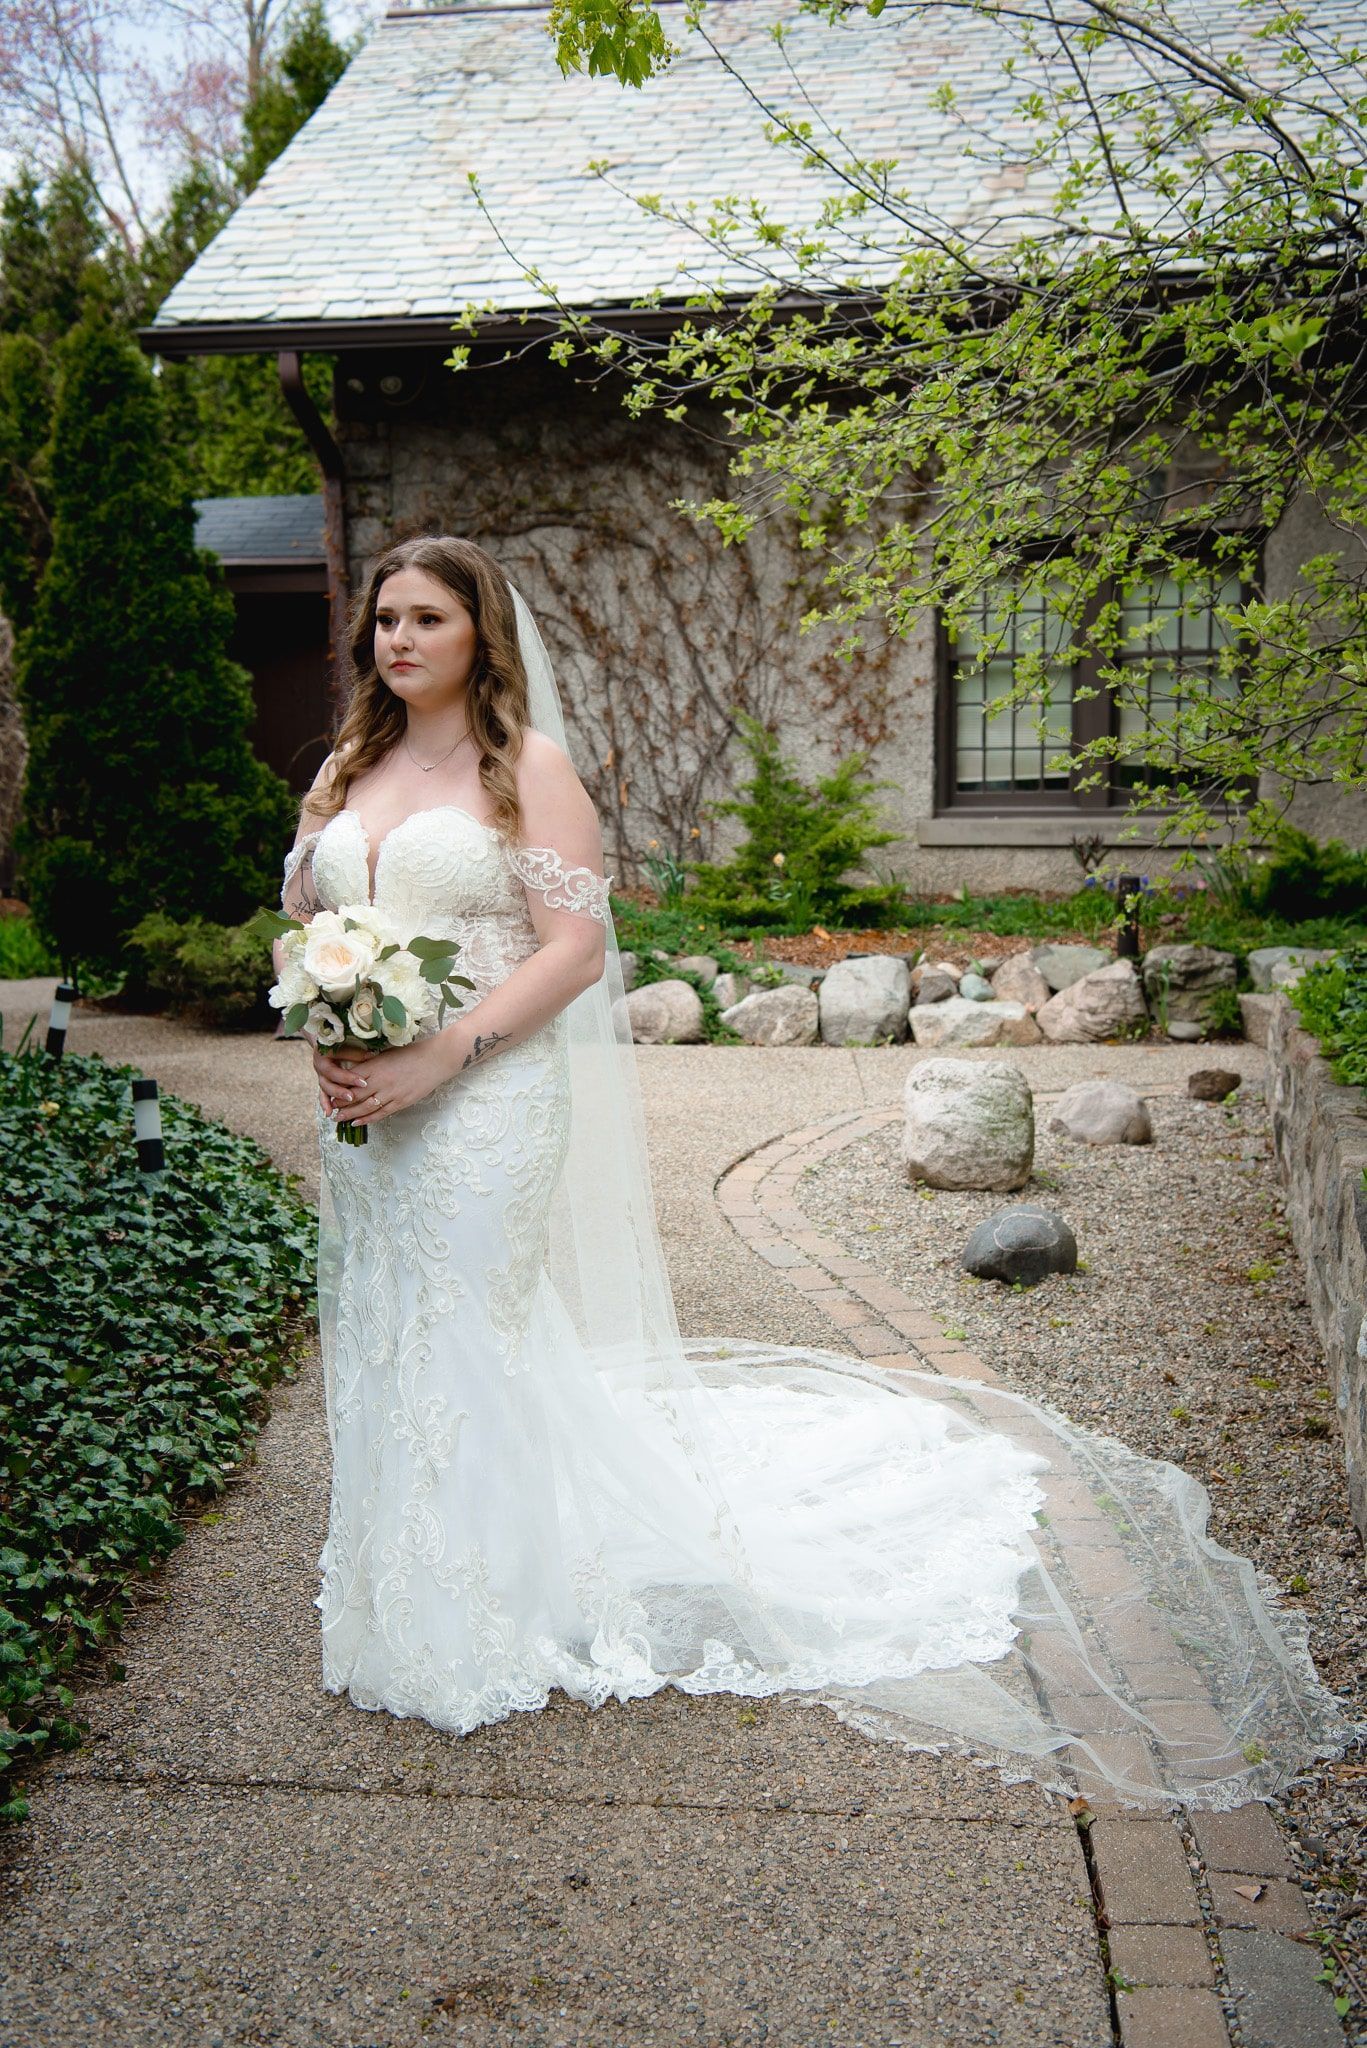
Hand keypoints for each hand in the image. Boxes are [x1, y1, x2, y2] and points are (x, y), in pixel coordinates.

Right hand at [311, 1041, 371, 1116]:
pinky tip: (329, 1113)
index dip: (349, 1076)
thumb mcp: (349, 1044)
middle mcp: (320, 1065)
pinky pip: (321, 1094)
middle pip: (329, 1080)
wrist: (327, 1041)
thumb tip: (373, 1056)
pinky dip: (325, 1104)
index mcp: (324, 1054)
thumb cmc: (342, 1041)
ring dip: (335, 1097)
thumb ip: (358, 1052)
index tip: (363, 1082)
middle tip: (353, 1097)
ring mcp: (320, 1075)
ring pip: (325, 1088)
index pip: (337, 1067)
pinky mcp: (322, 1082)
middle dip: (341, 1089)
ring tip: (345, 1105)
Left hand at [325, 1038, 454, 1129]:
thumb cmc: (412, 1052)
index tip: (329, 1092)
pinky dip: (368, 1119)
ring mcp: (391, 1093)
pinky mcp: (401, 1102)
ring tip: (339, 1119)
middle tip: (330, 1109)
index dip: (338, 1088)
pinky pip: (381, 1113)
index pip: (350, 1079)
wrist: (436, 1059)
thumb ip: (372, 1063)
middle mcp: (380, 1080)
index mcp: (375, 1065)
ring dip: (351, 1114)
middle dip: (341, 1104)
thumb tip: (356, 1071)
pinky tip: (358, 1122)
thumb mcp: (387, 1053)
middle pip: (355, 1095)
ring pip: (366, 1107)